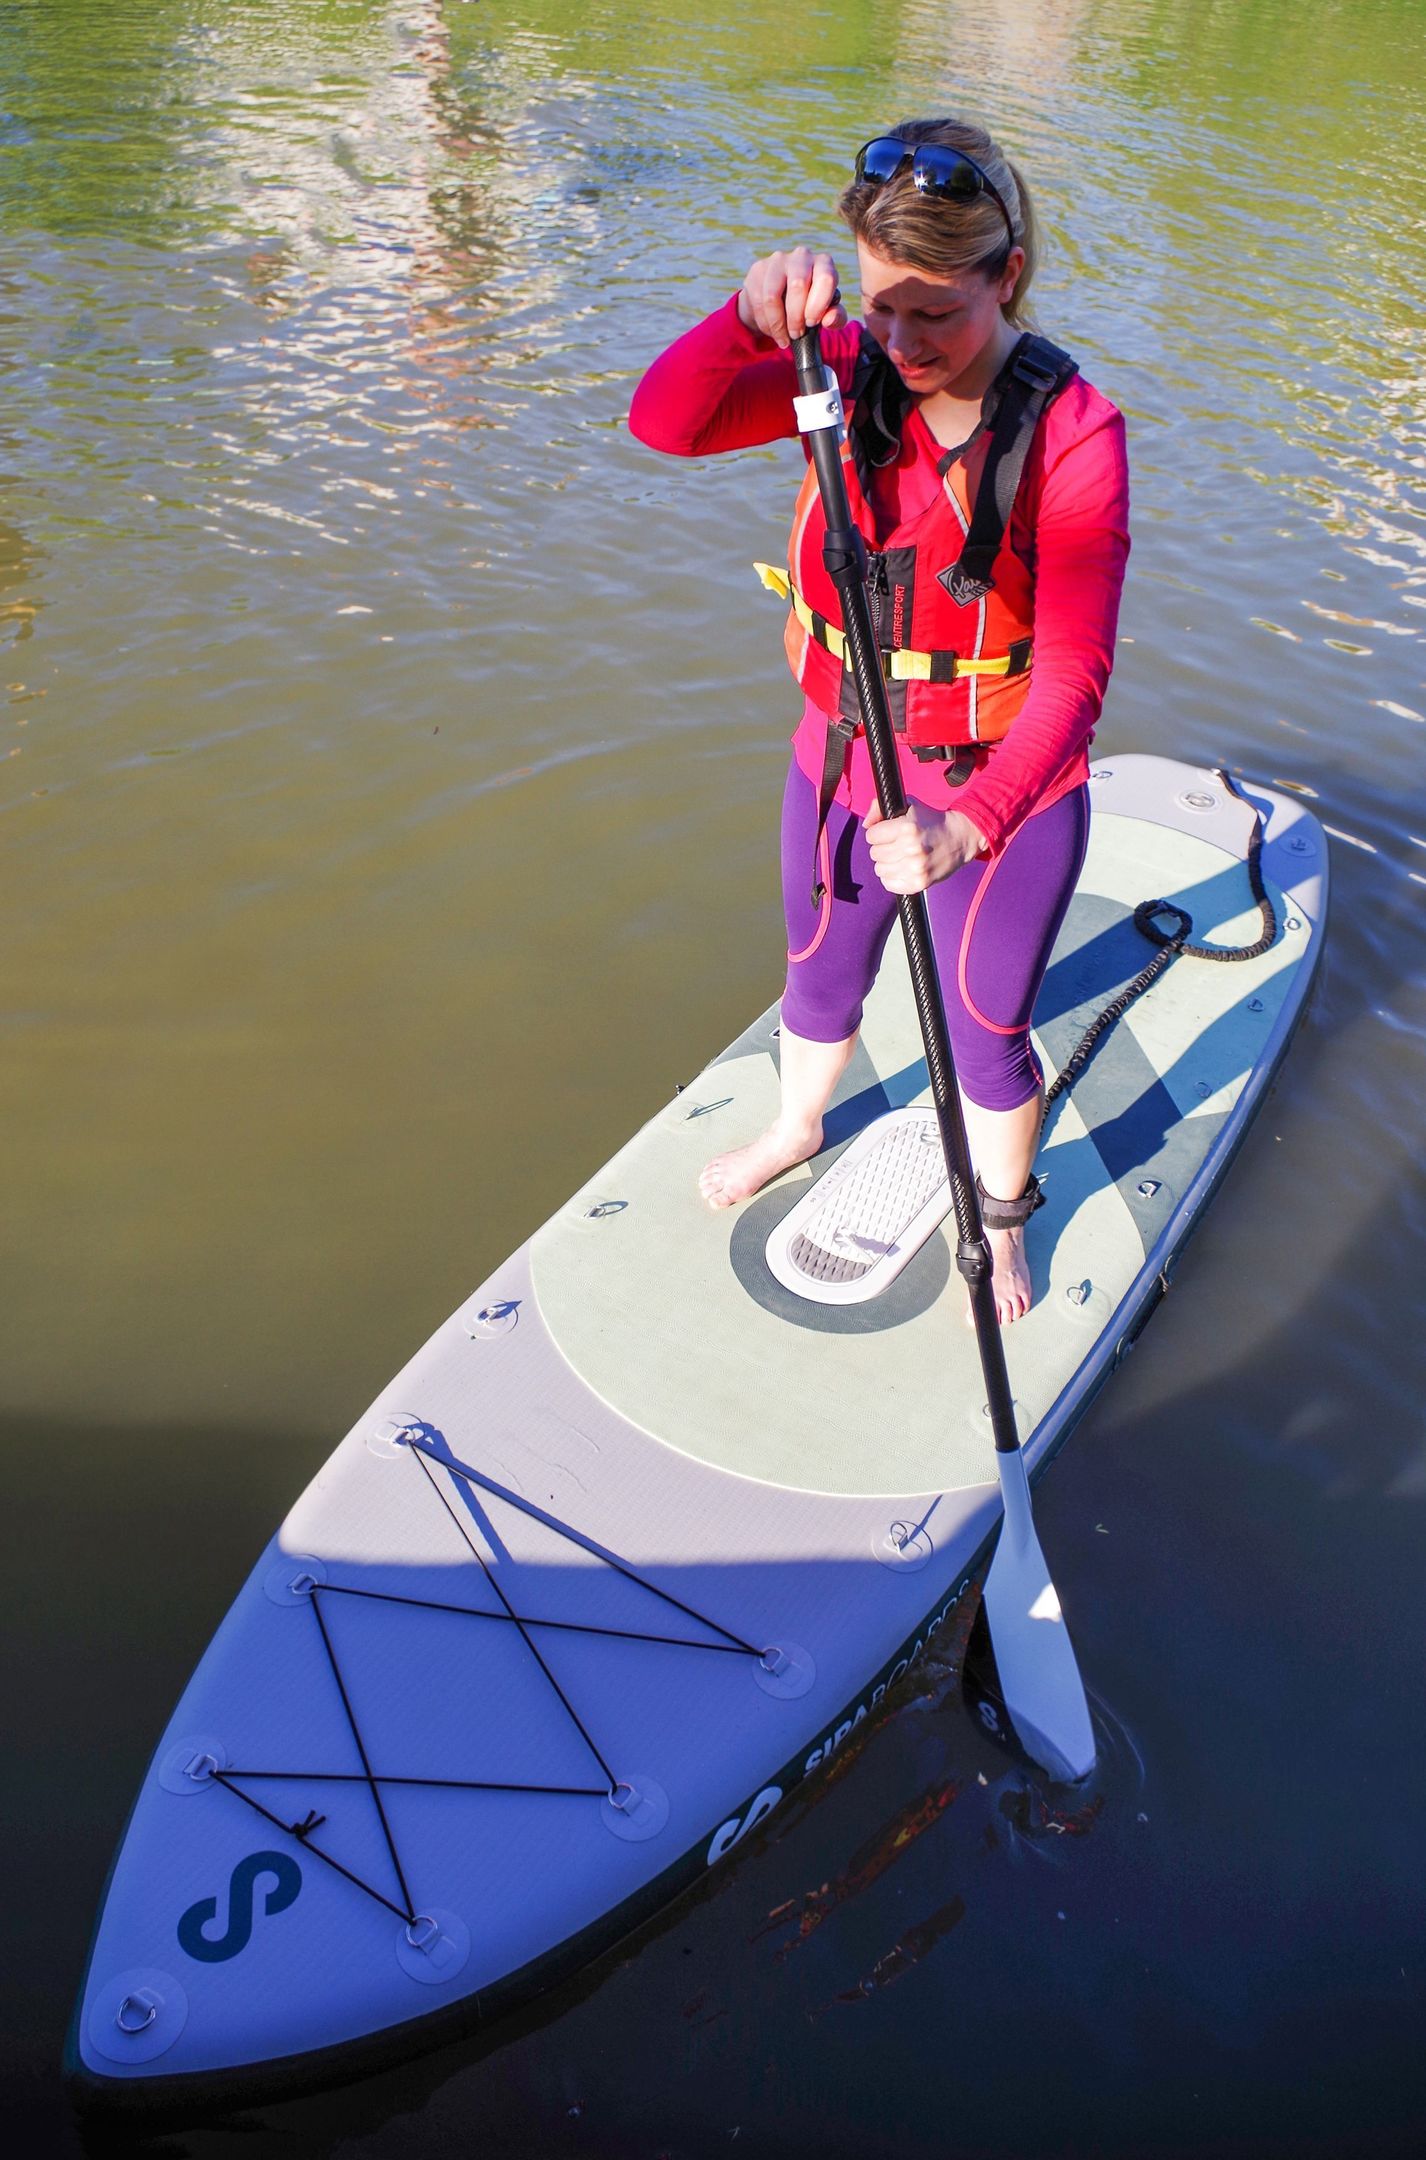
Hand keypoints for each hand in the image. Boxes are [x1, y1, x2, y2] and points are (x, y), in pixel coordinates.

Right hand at [737, 247, 845, 347]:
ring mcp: (778, 260)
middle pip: (798, 285)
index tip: (811, 323)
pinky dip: (765, 322)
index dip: (818, 306)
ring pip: (772, 296)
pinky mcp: (759, 269)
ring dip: (777, 324)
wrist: (781, 298)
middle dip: (796, 317)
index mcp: (824, 263)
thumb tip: (829, 319)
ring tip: (783, 337)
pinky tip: (771, 329)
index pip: (826, 279)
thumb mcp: (827, 314)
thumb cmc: (809, 305)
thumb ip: (836, 318)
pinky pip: (758, 301)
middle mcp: (802, 256)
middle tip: (796, 334)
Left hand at [864, 801, 985, 892]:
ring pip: (880, 869)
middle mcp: (911, 848)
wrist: (960, 838)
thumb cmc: (932, 822)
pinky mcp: (919, 883)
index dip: (879, 833)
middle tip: (897, 845)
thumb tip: (866, 824)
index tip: (889, 833)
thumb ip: (880, 809)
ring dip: (887, 863)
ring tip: (901, 856)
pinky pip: (889, 884)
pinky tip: (903, 868)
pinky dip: (892, 877)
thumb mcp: (908, 806)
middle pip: (875, 853)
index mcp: (907, 828)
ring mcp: (916, 868)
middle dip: (883, 848)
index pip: (871, 836)